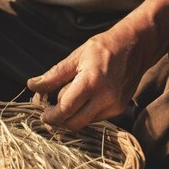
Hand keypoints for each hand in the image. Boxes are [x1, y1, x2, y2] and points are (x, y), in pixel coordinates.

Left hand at [27, 25, 147, 130]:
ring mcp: (114, 105)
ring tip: (66, 99)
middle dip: (59, 120)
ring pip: (84, 122)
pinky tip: (82, 99)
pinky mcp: (119, 108)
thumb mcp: (76, 57)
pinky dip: (84, 112)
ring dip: (71, 116)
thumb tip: (32, 85)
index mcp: (91, 82)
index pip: (66, 109)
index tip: (42, 113)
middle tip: (49, 110)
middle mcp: (105, 97)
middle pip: (74, 122)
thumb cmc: (103, 48)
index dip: (51, 115)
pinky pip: (95, 118)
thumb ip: (54, 75)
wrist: (136, 46)